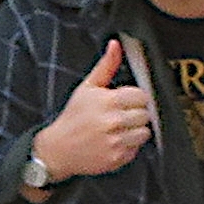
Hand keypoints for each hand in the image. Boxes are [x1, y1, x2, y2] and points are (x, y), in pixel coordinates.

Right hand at [33, 41, 153, 181]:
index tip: (126, 101)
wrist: (58, 149)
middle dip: (135, 114)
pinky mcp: (118, 158)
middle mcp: (114, 121)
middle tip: (120, 115)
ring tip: (118, 129)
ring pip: (144, 132)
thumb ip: (106, 66)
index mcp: (108, 101)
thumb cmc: (73, 117)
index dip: (135, 98)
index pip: (142, 96)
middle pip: (145, 114)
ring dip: (135, 131)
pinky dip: (129, 146)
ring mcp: (116, 141)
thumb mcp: (87, 87)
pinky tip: (114, 141)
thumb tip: (115, 45)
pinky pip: (136, 149)